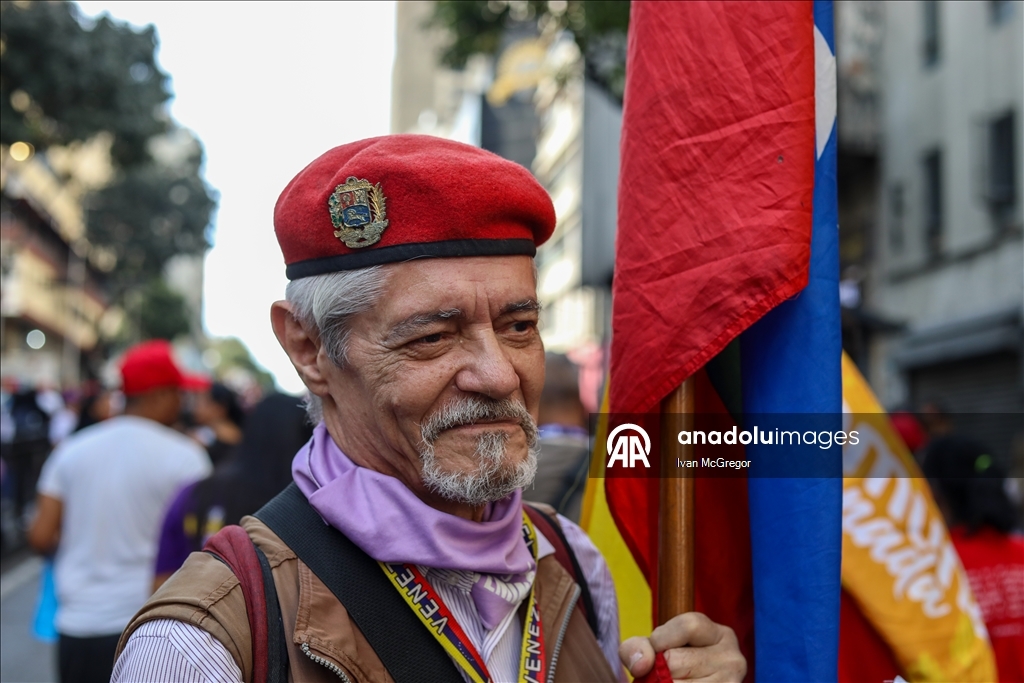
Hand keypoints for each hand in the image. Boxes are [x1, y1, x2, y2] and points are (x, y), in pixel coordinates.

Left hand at [619, 612, 745, 681]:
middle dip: (660, 669)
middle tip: (663, 672)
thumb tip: (641, 664)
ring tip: (670, 681)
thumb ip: (637, 646)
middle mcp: (733, 659)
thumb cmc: (671, 664)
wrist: (688, 681)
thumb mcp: (655, 646)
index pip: (688, 625)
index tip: (656, 649)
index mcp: (720, 634)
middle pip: (678, 661)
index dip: (661, 638)